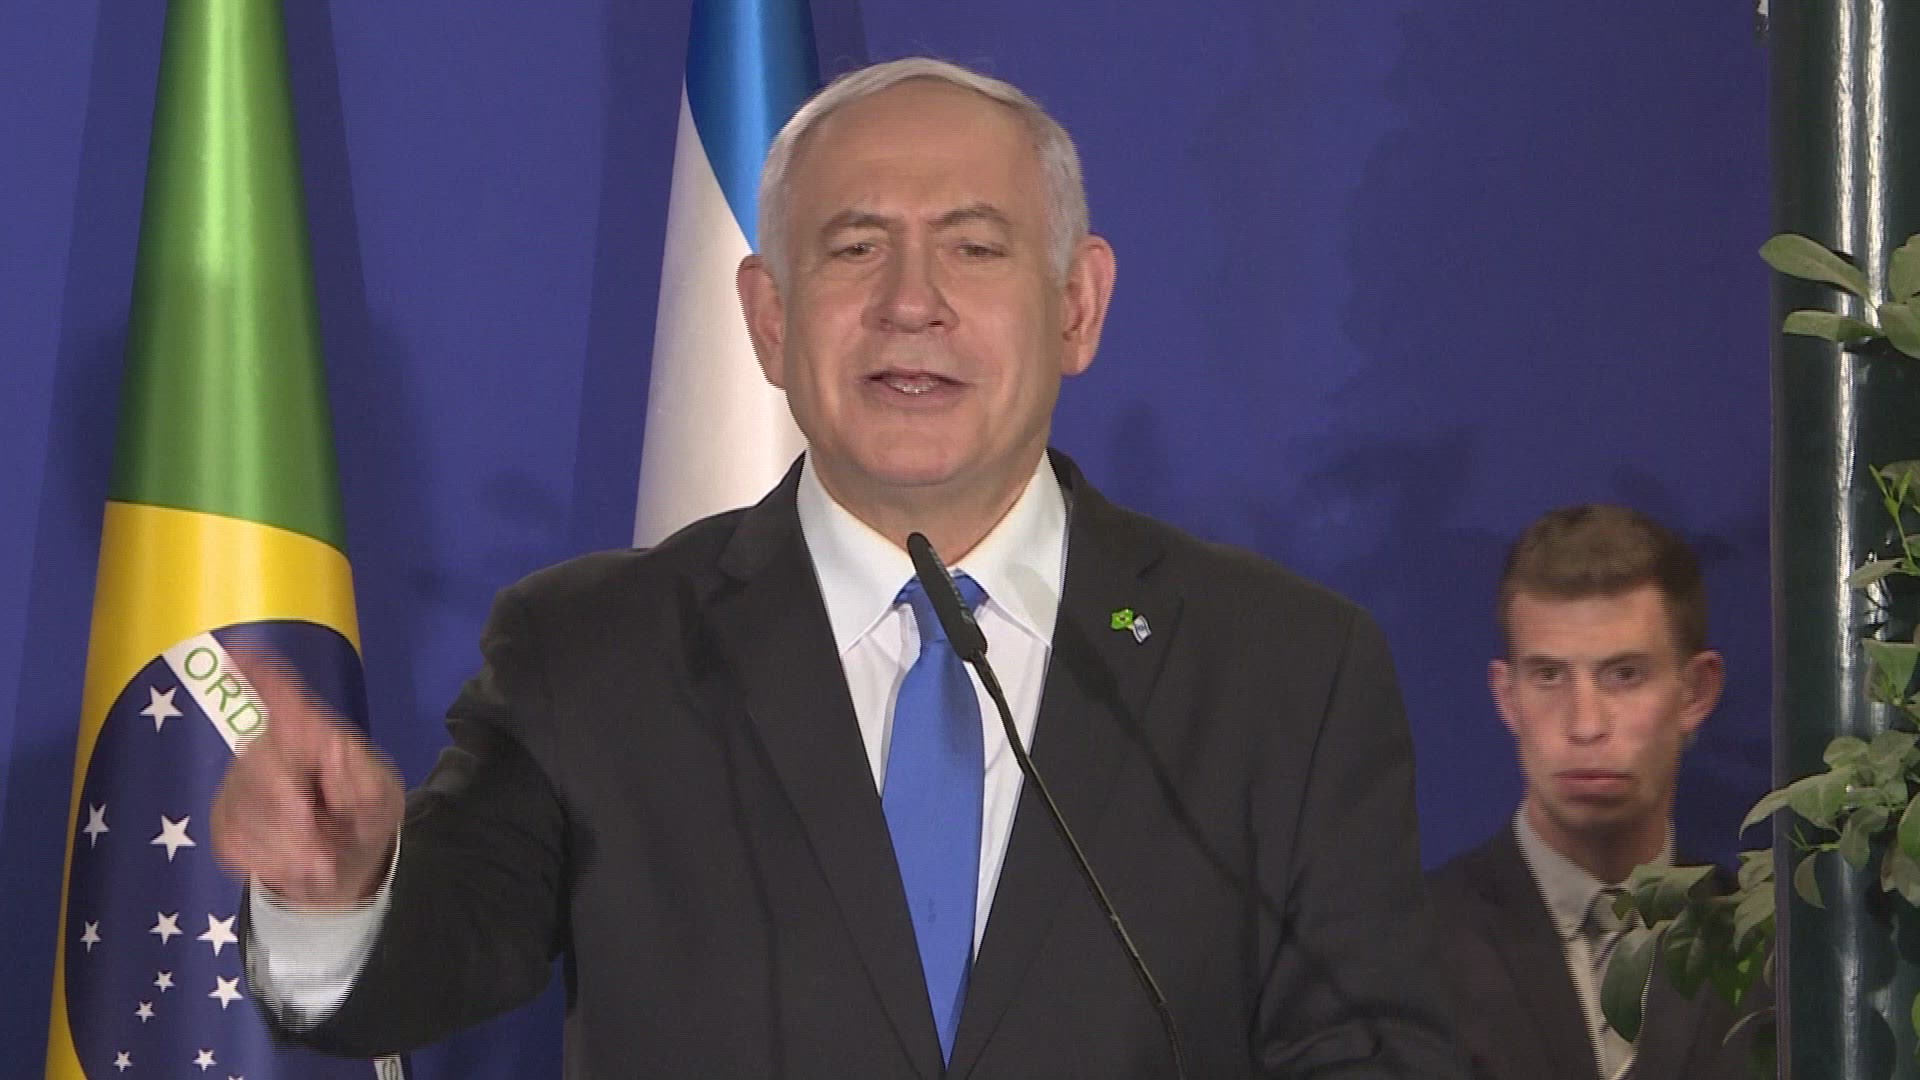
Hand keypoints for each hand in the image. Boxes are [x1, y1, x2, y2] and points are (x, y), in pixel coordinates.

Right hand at [210, 647, 403, 909]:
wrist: (343, 866)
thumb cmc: (365, 815)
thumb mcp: (381, 796)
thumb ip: (362, 777)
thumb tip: (331, 752)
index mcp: (311, 732)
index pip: (282, 694)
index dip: (259, 672)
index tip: (236, 649)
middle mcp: (267, 748)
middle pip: (261, 768)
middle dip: (293, 816)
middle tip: (325, 851)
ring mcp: (239, 785)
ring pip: (248, 814)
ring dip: (290, 849)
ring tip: (322, 856)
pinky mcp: (224, 821)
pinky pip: (237, 844)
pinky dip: (273, 864)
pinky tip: (296, 862)